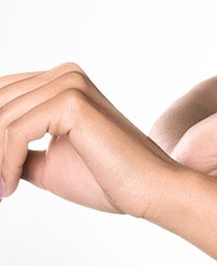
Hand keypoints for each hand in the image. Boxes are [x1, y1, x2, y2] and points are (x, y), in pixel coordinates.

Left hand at [0, 63, 180, 216]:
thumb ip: (16, 151)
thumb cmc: (110, 180)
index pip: (1, 95)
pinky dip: (6, 163)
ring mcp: (71, 84)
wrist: (152, 189)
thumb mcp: (48, 163)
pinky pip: (15, 131)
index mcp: (62, 82)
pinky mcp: (73, 103)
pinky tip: (11, 186)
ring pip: (1, 119)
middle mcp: (66, 75)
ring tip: (1, 187)